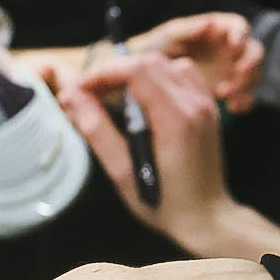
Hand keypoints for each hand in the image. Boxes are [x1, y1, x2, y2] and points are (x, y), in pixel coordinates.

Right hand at [59, 52, 238, 250]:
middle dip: (115, 71)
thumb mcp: (122, 172)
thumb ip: (97, 130)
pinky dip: (158, 77)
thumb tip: (72, 97)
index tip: (80, 89)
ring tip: (115, 96)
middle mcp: (196, 104)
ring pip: (166, 64)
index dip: (103, 73)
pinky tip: (144, 100)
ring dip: (136, 72)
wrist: (207, 218)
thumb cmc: (164, 203)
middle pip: (150, 61)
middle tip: (90, 92)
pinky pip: (182, 75)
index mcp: (176, 119)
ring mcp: (206, 104)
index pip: (137, 70)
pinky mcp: (208, 108)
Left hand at [132, 12, 264, 113]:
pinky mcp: (231, 91)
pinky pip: (247, 97)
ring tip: (223, 94)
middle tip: (238, 73)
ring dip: (245, 84)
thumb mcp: (168, 36)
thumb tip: (208, 24)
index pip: (239, 26)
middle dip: (249, 62)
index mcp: (218, 30)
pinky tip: (232, 108)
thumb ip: (187, 29)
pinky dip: (244, 102)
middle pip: (254, 52)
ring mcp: (232, 71)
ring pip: (253, 75)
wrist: (147, 76)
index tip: (235, 45)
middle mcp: (230, 50)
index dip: (241, 34)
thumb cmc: (157, 48)